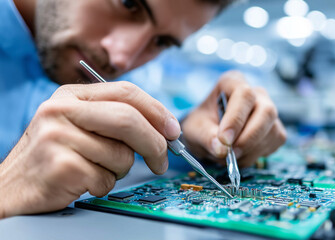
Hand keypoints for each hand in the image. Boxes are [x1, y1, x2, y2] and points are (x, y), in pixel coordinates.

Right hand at [0, 82, 179, 217]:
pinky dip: (102, 185)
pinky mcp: (60, 165)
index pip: (126, 92)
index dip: (157, 111)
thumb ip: (117, 121)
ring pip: (121, 155)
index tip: (173, 130)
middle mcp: (61, 110)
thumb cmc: (54, 157)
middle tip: (163, 161)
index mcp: (71, 95)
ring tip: (93, 169)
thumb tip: (166, 129)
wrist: (11, 188)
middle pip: (128, 120)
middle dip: (155, 143)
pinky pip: (106, 178)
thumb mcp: (80, 126)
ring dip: (118, 170)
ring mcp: (58, 137)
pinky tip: (81, 181)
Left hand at [182, 71, 286, 167]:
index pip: (244, 94)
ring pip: (272, 130)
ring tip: (230, 156)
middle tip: (231, 154)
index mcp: (233, 82)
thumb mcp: (195, 129)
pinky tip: (242, 154)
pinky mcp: (276, 128)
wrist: (210, 134)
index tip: (224, 139)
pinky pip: (275, 141)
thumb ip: (206, 137)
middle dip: (249, 137)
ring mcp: (269, 110)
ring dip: (251, 150)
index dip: (236, 118)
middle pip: (266, 111)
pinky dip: (258, 153)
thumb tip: (222, 150)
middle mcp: (256, 93)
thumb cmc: (202, 124)